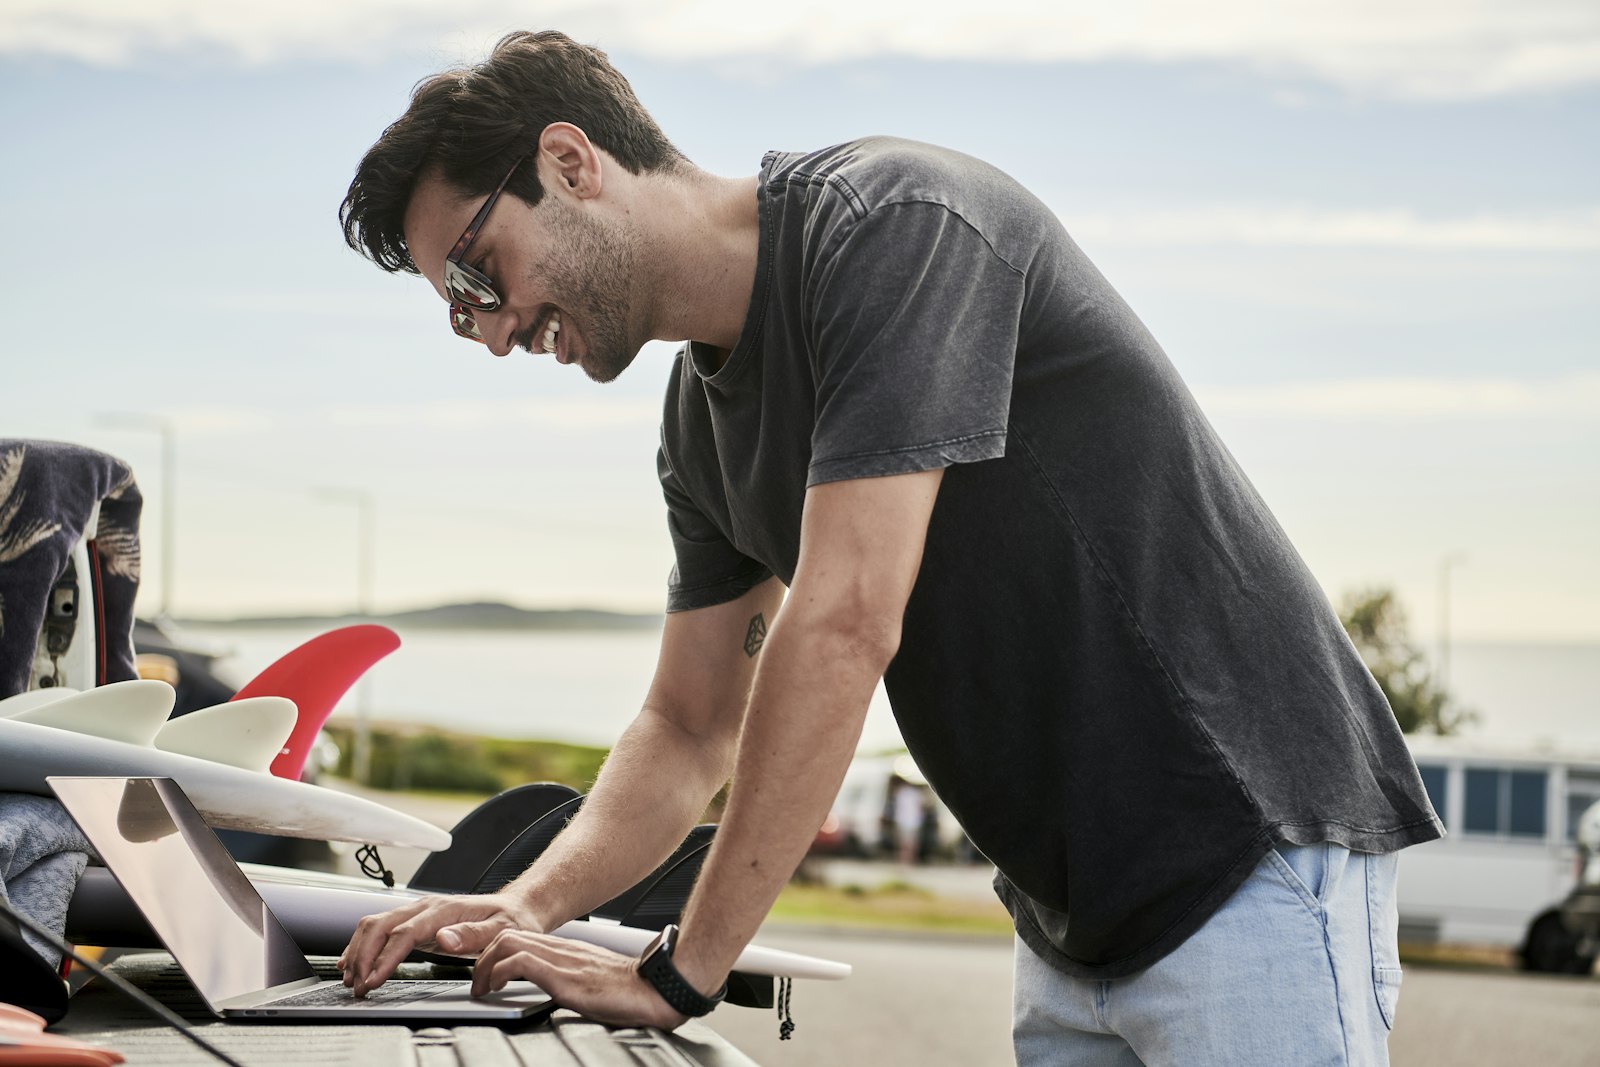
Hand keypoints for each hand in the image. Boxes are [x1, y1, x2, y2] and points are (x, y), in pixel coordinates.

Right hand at [338, 892, 539, 996]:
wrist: (516, 908)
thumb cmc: (510, 920)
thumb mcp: (502, 930)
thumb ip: (473, 935)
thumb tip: (444, 938)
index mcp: (444, 910)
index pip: (404, 933)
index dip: (385, 957)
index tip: (373, 980)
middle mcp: (426, 907)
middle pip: (381, 926)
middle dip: (363, 956)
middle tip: (357, 986)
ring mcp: (419, 913)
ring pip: (375, 924)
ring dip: (358, 950)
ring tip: (351, 979)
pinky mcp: (416, 921)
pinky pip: (382, 929)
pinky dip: (364, 945)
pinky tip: (355, 961)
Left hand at [473, 930, 689, 1029]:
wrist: (653, 989)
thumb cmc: (628, 990)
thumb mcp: (590, 980)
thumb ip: (569, 977)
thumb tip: (554, 989)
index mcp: (566, 949)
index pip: (519, 937)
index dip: (493, 953)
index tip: (485, 975)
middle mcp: (560, 949)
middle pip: (506, 935)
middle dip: (481, 959)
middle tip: (477, 984)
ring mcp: (560, 960)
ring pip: (507, 942)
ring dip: (485, 966)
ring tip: (482, 989)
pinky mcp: (563, 977)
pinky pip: (520, 962)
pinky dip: (500, 973)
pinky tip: (498, 989)